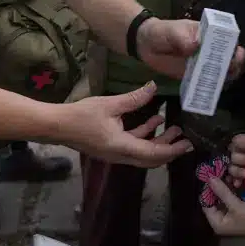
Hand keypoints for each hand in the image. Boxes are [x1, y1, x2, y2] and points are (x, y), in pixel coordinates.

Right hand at [55, 82, 192, 167]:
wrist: (57, 126)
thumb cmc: (81, 116)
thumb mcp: (109, 104)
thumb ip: (134, 98)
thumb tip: (153, 87)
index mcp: (122, 147)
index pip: (153, 153)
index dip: (172, 150)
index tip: (187, 144)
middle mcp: (121, 155)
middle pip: (151, 158)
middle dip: (169, 149)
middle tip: (186, 139)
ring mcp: (115, 153)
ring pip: (143, 153)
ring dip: (158, 141)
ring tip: (173, 127)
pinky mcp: (111, 147)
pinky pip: (133, 146)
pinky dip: (145, 136)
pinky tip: (153, 120)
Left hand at [134, 17, 244, 81]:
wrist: (146, 45)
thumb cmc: (161, 32)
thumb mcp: (170, 31)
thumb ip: (181, 36)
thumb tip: (195, 44)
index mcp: (207, 33)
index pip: (227, 38)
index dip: (233, 45)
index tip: (235, 52)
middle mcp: (209, 48)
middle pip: (228, 56)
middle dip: (234, 63)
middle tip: (231, 68)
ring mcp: (203, 63)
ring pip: (221, 71)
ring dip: (225, 77)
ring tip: (222, 82)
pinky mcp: (195, 76)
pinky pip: (206, 82)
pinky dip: (210, 88)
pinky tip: (209, 93)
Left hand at [201, 176, 244, 244]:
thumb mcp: (236, 206)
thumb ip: (222, 192)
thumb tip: (210, 178)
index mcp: (216, 222)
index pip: (205, 203)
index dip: (207, 189)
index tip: (211, 174)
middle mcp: (221, 219)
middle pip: (214, 199)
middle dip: (218, 186)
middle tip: (220, 171)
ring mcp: (230, 214)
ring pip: (222, 196)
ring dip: (225, 186)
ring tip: (228, 173)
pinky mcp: (238, 209)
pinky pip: (231, 197)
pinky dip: (232, 189)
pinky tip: (234, 179)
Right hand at [226, 132, 244, 189]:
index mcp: (244, 143)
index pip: (239, 140)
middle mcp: (237, 153)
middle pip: (234, 155)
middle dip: (244, 158)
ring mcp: (236, 166)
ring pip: (232, 167)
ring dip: (238, 170)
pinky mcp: (237, 177)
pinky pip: (232, 179)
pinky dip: (235, 180)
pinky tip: (238, 183)